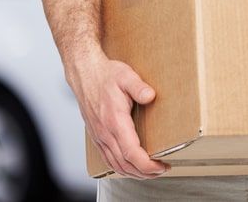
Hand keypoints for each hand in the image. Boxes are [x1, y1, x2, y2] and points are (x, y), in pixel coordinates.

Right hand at [69, 54, 169, 178]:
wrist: (85, 74)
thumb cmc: (106, 75)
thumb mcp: (126, 76)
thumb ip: (139, 87)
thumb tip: (151, 96)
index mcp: (114, 121)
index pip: (131, 152)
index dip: (147, 164)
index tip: (161, 166)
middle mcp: (105, 133)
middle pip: (125, 164)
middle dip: (145, 172)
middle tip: (163, 169)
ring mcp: (100, 137)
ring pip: (116, 165)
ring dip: (134, 173)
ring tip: (151, 171)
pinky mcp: (97, 137)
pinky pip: (108, 160)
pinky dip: (122, 168)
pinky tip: (131, 167)